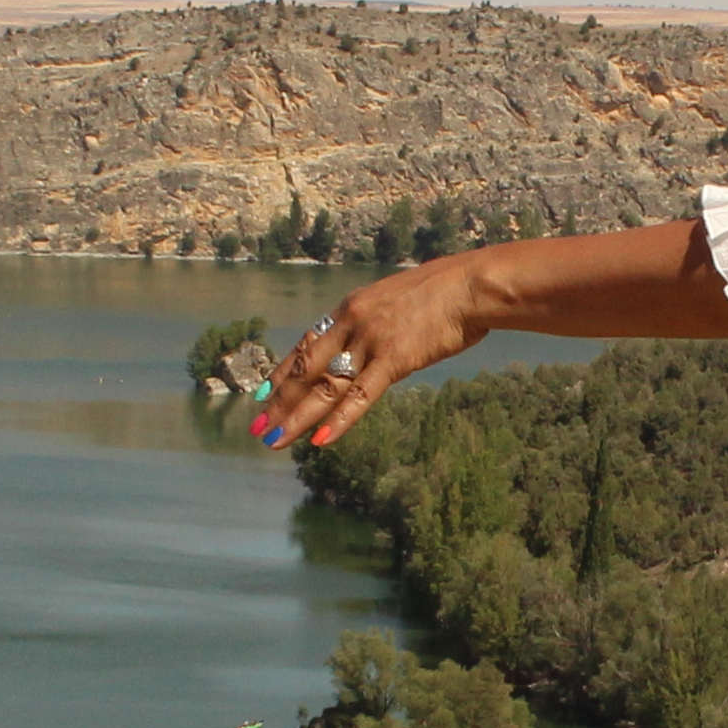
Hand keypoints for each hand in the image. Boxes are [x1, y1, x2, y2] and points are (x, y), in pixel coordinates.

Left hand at [251, 260, 482, 449]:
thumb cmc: (442, 294)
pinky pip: (361, 395)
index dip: (282, 372)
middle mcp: (352, 323)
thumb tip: (365, 342)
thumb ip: (374, 323)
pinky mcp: (395, 358)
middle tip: (258, 428)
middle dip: (279, 402)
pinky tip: (321, 440)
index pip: (306, 345)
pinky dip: (341, 419)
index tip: (262, 394)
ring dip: (297, 417)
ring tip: (276, 441)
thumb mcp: (395, 302)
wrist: (470, 286)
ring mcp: (371, 340)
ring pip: (325, 386)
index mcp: (350, 308)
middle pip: (306, 369)